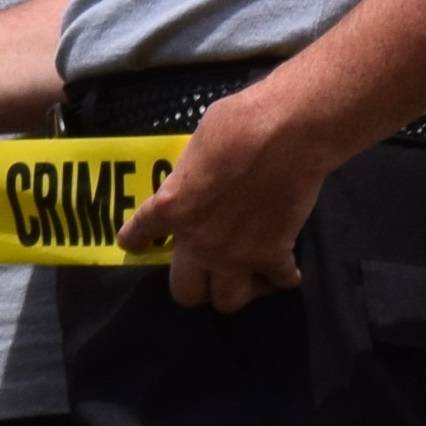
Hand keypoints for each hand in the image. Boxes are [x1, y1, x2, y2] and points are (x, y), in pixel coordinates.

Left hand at [117, 83, 329, 312]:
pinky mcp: (274, 256)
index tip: (138, 245)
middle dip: (195, 285)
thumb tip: (198, 178)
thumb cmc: (240, 123)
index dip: (136, 241)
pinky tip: (284, 266)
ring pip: (229, 302)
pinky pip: (278, 282)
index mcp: (173, 208)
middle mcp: (199, 242)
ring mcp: (237, 255)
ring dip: (237, 289)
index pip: (139, 234)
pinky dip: (282, 275)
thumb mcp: (198, 145)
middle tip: (207, 270)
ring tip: (246, 274)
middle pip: (186, 293)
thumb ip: (192, 175)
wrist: (288, 132)